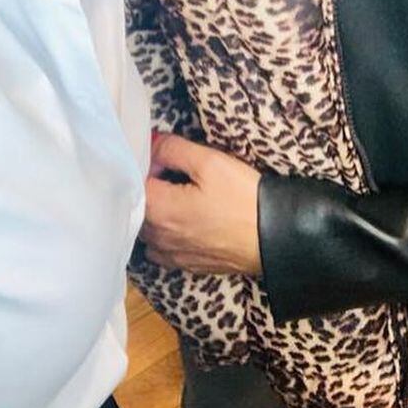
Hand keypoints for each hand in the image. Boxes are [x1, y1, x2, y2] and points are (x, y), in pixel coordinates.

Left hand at [142, 133, 263, 276]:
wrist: (273, 237)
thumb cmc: (242, 197)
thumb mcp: (210, 162)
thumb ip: (174, 150)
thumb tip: (151, 142)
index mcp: (158, 209)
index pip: (135, 180)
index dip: (146, 163)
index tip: (164, 155)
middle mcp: (157, 236)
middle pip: (139, 206)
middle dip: (151, 187)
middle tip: (174, 171)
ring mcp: (171, 255)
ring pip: (148, 229)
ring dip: (156, 212)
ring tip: (179, 196)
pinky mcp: (186, 265)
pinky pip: (162, 249)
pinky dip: (165, 234)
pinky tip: (184, 222)